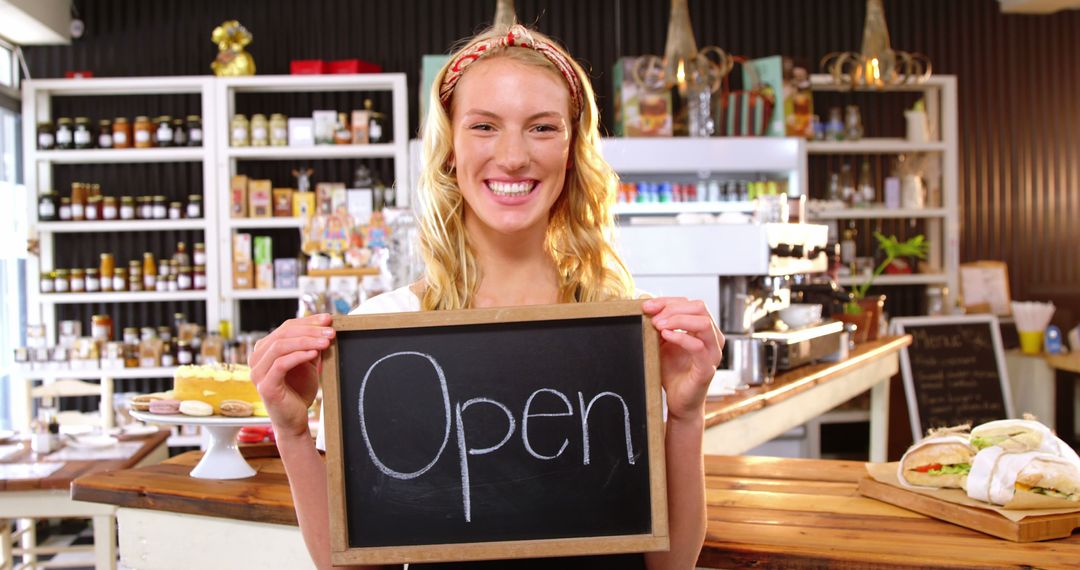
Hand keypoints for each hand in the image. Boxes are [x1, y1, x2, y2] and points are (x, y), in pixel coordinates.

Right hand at [249, 313, 334, 439]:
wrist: (295, 420)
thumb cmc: (299, 390)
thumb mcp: (307, 362)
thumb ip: (310, 344)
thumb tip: (325, 323)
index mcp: (265, 349)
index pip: (286, 327)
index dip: (308, 321)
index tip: (328, 319)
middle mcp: (256, 358)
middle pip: (283, 333)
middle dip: (310, 330)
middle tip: (331, 332)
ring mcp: (258, 372)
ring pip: (280, 346)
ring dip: (306, 341)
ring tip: (326, 342)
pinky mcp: (265, 386)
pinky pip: (281, 364)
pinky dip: (299, 356)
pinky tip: (314, 354)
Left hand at [642, 297, 723, 422]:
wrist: (678, 401)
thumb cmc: (673, 372)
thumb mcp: (663, 343)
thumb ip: (661, 326)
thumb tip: (649, 308)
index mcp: (704, 329)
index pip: (691, 304)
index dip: (668, 301)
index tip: (647, 306)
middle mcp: (713, 338)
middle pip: (700, 308)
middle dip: (673, 308)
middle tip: (653, 316)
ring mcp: (712, 353)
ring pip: (703, 323)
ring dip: (678, 320)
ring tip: (659, 325)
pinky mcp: (706, 368)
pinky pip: (698, 347)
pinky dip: (681, 337)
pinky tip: (666, 336)